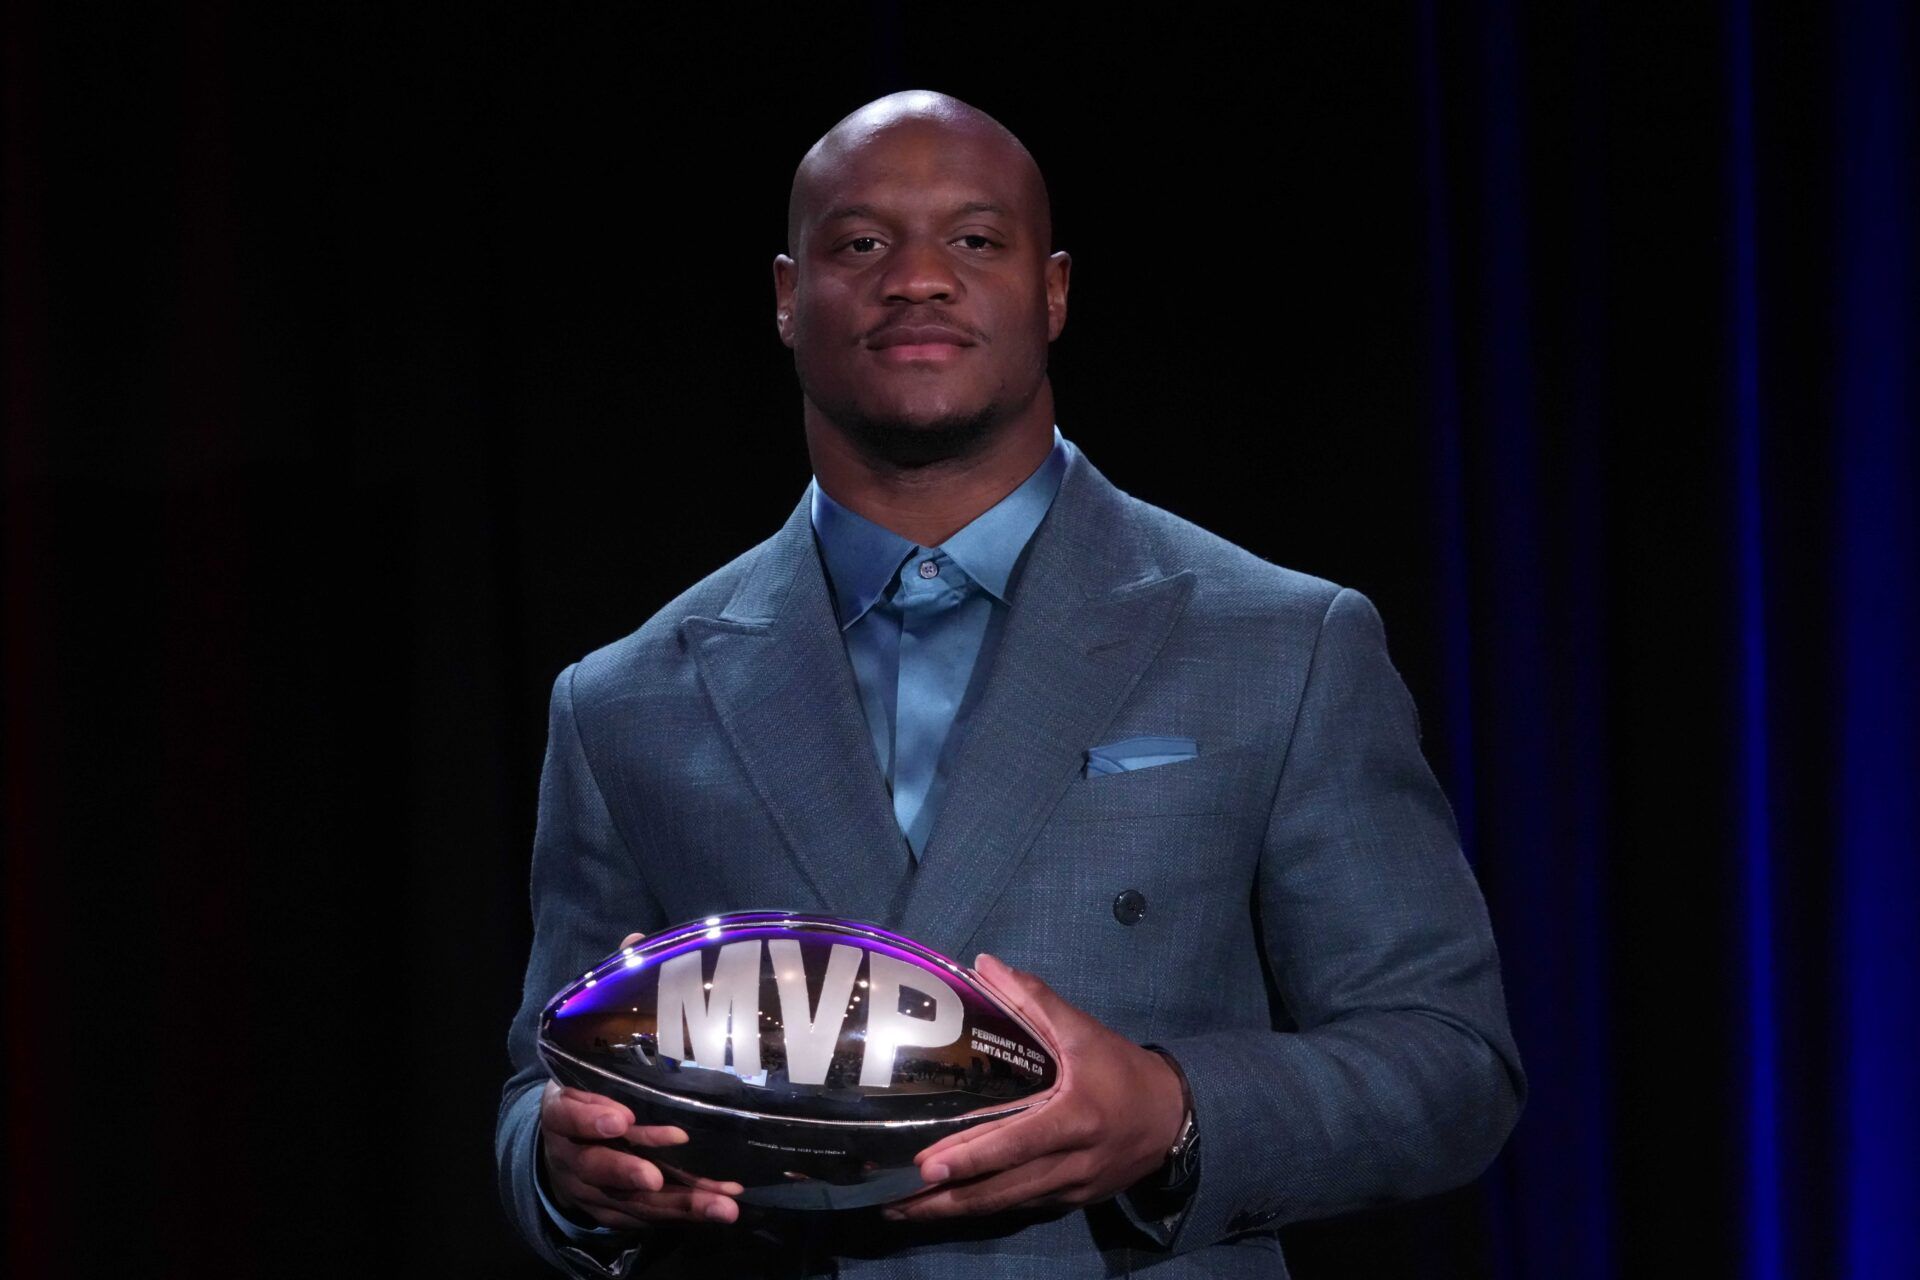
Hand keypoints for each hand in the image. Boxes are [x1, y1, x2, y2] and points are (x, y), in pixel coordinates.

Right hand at [537, 932, 742, 1227]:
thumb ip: (613, 998)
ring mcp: (596, 1185)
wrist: (563, 1144)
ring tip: (720, 1201)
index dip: (589, 1118)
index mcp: (564, 1104)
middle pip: (598, 1163)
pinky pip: (651, 1218)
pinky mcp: (619, 1209)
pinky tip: (724, 1208)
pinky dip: (686, 1213)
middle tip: (666, 1166)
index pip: (566, 1114)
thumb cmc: (589, 1082)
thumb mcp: (591, 1043)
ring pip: (632, 1199)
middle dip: (633, 1164)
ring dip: (677, 1200)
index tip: (620, 1119)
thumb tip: (638, 940)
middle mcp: (574, 1150)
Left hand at [884, 952, 1185, 1221]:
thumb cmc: (1122, 1071)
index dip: (972, 1158)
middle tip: (895, 1201)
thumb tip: (984, 965)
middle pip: (1002, 1188)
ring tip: (906, 1211)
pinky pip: (1022, 1208)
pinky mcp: (1071, 1201)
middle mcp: (1072, 1161)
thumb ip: (1034, 999)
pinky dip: (984, 1208)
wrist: (1174, 1117)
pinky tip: (949, 1208)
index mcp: (1075, 1118)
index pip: (1017, 1142)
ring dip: (956, 1211)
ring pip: (1007, 1206)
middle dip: (947, 1199)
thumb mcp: (1084, 1030)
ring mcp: (1071, 1188)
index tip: (927, 1167)